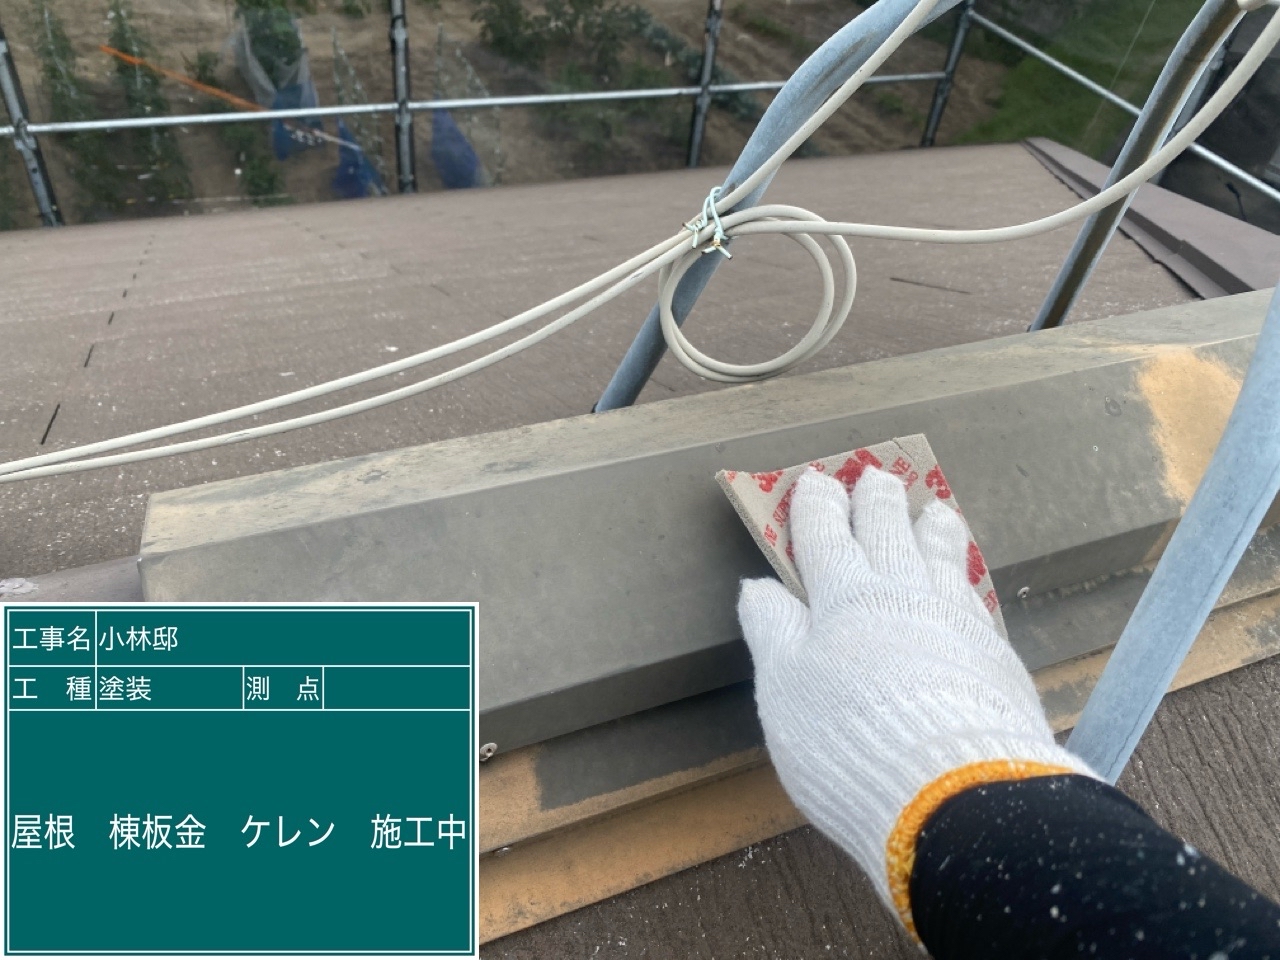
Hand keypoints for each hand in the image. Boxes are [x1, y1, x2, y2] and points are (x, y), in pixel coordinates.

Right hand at [737, 466, 1094, 932]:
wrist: (951, 791)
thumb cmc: (847, 737)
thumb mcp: (785, 689)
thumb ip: (773, 632)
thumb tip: (758, 587)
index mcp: (842, 599)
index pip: (825, 539)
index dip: (817, 508)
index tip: (814, 480)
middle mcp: (900, 596)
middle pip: (887, 535)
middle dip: (876, 501)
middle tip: (876, 474)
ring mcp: (954, 620)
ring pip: (941, 557)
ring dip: (932, 528)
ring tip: (934, 508)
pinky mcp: (994, 654)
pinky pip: (973, 594)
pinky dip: (964, 573)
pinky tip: (966, 578)